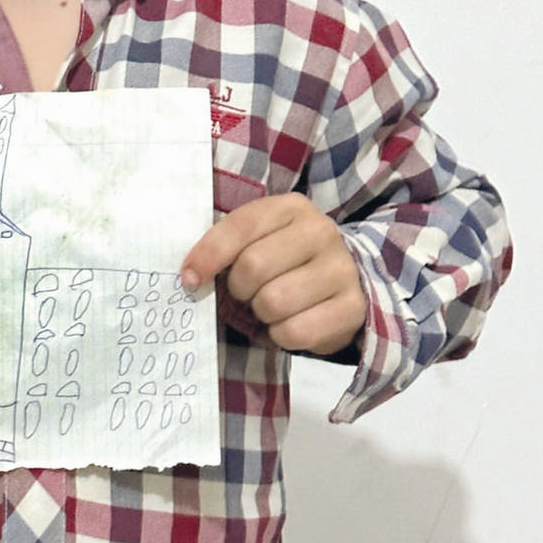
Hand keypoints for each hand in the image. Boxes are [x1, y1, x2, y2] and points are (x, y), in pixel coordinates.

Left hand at [181, 194, 364, 354]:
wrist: (342, 279)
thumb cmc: (285, 258)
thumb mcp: (258, 238)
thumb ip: (226, 246)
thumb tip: (190, 275)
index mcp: (292, 208)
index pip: (240, 227)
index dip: (208, 255)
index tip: (190, 278)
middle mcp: (321, 232)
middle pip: (253, 266)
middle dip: (238, 288)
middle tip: (246, 291)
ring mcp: (342, 270)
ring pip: (273, 302)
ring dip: (261, 312)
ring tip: (271, 305)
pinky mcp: (352, 308)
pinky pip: (296, 332)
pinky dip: (282, 335)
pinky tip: (290, 322)